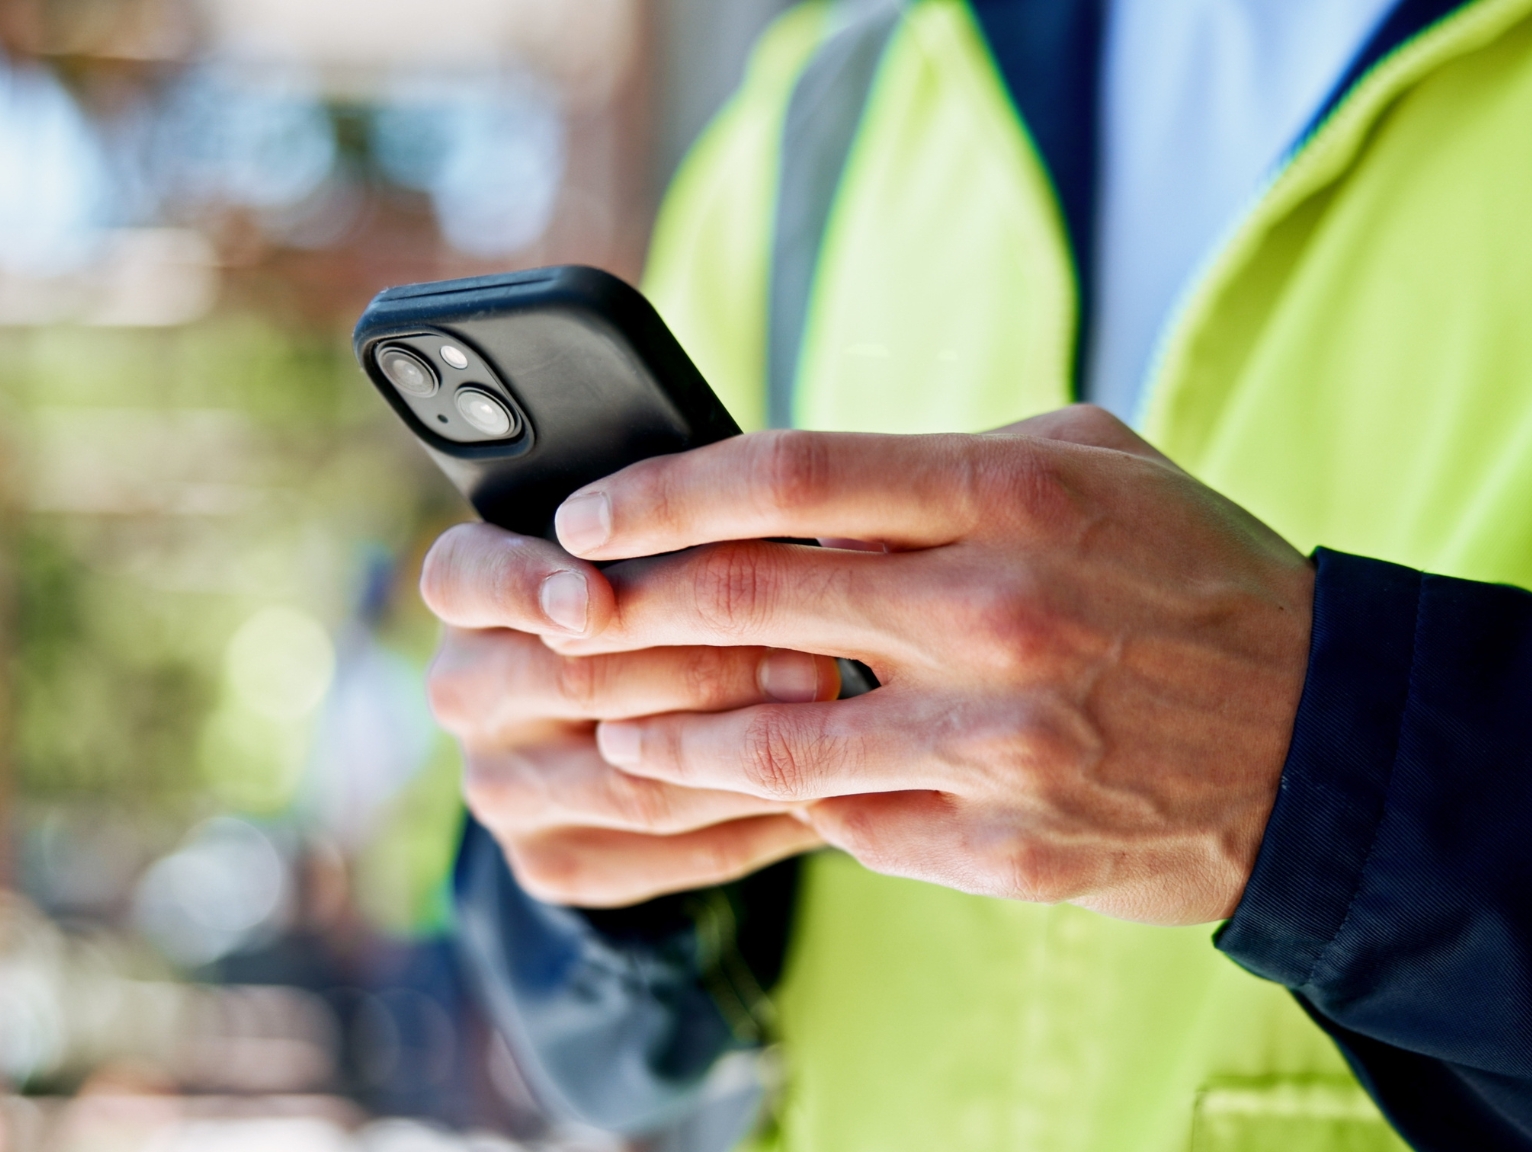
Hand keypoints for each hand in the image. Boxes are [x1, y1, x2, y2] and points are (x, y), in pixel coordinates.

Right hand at [420, 525, 834, 906]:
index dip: (526, 587)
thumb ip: (670, 539)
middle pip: (582, 681)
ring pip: (633, 781)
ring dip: (744, 754)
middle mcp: (465, 692)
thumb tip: (771, 542)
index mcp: (469, 593)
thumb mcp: (641, 546)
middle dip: (709, 669)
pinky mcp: (549, 861)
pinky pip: (667, 852)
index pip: (466, 579)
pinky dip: (754, 823)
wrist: (609, 723)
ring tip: (832, 725)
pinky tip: (822, 791)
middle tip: (813, 658)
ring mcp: (500, 786)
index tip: (592, 597)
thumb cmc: (646, 592)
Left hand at [539, 406, 1313, 925]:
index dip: (666, 493)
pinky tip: (752, 784)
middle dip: (631, 608)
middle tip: (568, 614)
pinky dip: (787, 800)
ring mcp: (996, 745)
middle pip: (751, 604)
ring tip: (617, 727)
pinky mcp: (1000, 846)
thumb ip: (943, 465)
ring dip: (667, 736)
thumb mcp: (1091, 466)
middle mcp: (996, 615)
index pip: (791, 477)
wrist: (1313, 741)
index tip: (590, 514)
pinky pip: (846, 822)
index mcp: (1013, 496)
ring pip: (769, 743)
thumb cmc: (1186, 580)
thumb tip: (798, 492)